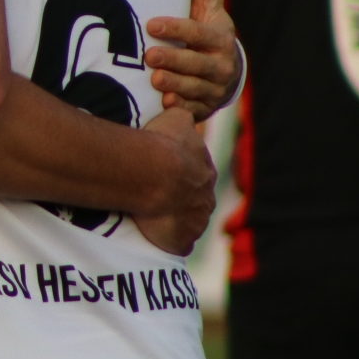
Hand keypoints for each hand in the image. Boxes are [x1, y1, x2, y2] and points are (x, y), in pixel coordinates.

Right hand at [130, 108, 216, 255]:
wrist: (153, 172)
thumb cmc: (162, 143)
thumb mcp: (176, 117)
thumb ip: (183, 118)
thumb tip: (183, 115)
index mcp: (206, 172)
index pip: (197, 174)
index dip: (181, 174)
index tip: (164, 172)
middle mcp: (206, 199)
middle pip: (195, 201)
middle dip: (181, 199)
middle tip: (157, 194)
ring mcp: (196, 222)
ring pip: (188, 222)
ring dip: (175, 220)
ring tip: (152, 215)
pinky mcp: (182, 241)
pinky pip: (178, 243)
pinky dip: (170, 240)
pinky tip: (156, 236)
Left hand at [145, 0, 240, 118]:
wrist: (222, 72)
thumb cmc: (206, 29)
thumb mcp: (206, 3)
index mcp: (220, 37)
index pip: (199, 33)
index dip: (177, 29)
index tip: (152, 24)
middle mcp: (220, 64)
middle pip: (197, 63)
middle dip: (174, 60)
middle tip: (149, 56)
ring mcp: (213, 88)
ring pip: (194, 88)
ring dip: (175, 84)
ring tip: (154, 78)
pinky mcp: (204, 107)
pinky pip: (193, 109)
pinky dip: (181, 107)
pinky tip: (165, 104)